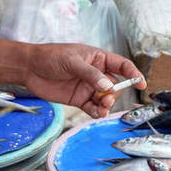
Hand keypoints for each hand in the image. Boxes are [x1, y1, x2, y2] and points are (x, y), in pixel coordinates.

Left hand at [23, 43, 144, 118]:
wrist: (30, 68)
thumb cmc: (51, 57)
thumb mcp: (72, 62)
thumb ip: (90, 74)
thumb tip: (107, 86)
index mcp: (98, 59)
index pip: (122, 66)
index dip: (133, 74)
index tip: (141, 83)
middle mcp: (97, 74)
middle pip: (115, 86)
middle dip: (114, 93)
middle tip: (107, 97)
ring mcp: (88, 87)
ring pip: (105, 99)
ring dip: (107, 105)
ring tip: (102, 107)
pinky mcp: (79, 99)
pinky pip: (93, 108)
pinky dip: (97, 112)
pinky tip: (97, 113)